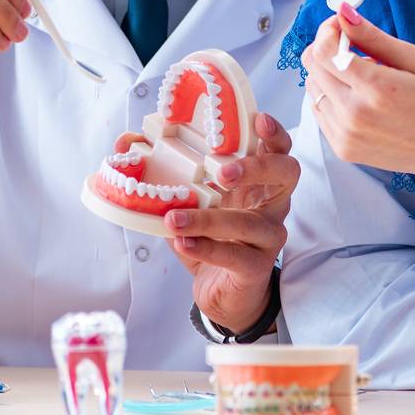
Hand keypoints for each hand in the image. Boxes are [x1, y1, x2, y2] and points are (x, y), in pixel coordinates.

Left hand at [114, 112, 297, 332]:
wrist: (222, 294)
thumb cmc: (211, 239)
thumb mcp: (190, 203)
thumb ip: (164, 172)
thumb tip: (128, 142)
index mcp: (260, 183)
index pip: (278, 150)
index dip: (274, 133)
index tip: (257, 119)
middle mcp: (272, 206)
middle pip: (286, 175)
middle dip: (258, 167)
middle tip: (223, 172)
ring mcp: (268, 237)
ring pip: (250, 222)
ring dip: (210, 219)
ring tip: (174, 218)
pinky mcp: (256, 268)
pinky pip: (235, 256)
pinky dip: (206, 248)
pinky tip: (182, 242)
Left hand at [299, 3, 414, 190]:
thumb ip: (374, 37)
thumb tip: (343, 13)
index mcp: (376, 88)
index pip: (323, 51)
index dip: (327, 31)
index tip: (341, 26)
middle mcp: (355, 114)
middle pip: (313, 68)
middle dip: (327, 48)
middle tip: (352, 46)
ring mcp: (346, 135)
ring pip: (313, 89)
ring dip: (329, 74)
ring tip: (362, 77)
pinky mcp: (343, 149)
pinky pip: (320, 113)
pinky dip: (332, 98)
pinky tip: (359, 97)